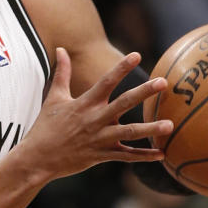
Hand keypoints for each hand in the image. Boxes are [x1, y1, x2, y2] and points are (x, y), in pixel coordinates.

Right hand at [17, 48, 172, 180]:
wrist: (37, 158)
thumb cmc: (45, 127)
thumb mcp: (54, 97)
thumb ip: (62, 73)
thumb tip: (61, 49)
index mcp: (85, 103)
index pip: (106, 81)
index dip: (121, 68)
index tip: (137, 55)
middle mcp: (94, 119)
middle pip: (123, 103)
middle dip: (143, 92)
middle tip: (163, 82)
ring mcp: (99, 138)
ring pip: (129, 133)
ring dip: (150, 129)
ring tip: (170, 124)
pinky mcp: (101, 155)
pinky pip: (126, 156)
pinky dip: (143, 156)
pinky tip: (161, 154)